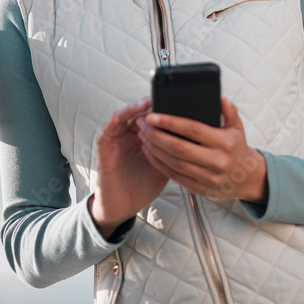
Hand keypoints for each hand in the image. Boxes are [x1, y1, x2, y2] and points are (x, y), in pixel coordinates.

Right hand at [90, 98, 169, 237]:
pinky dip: (111, 124)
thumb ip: (177, 150)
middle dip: (151, 106)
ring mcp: (118, 142)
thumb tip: (199, 139)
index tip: (178, 102)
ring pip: (123, 118)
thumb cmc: (144, 185)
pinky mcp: (105, 151)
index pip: (154, 118)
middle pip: (140, 114)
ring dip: (133, 110)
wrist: (124, 206)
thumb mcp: (167, 165)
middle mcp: (131, 136)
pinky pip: (105, 134)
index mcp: (146, 138)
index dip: (163, 110)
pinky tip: (119, 118)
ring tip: (145, 104)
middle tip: (162, 98)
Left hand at [137, 98, 267, 203]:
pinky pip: (175, 176)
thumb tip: (221, 99)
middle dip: (156, 135)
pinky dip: (160, 164)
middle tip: (143, 124)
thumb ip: (229, 112)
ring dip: (155, 149)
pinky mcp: (200, 188)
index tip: (153, 116)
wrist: (245, 177)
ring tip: (143, 136)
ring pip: (174, 163)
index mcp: (224, 143)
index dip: (170, 122)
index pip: (193, 130)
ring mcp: (208, 177)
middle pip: (179, 148)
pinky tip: (150, 153)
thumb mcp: (237, 128)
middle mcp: (216, 161)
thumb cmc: (237, 149)